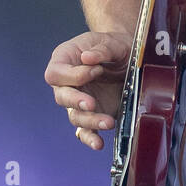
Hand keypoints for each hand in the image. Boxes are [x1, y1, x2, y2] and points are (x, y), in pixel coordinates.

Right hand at [44, 30, 131, 149]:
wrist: (129, 58)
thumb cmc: (116, 46)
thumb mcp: (113, 41)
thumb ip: (102, 49)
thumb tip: (87, 58)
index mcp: (65, 60)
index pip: (56, 73)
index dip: (74, 76)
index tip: (97, 70)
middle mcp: (68, 83)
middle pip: (61, 97)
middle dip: (75, 101)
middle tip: (91, 103)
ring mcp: (78, 101)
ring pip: (75, 116)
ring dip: (90, 120)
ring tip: (109, 122)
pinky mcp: (92, 115)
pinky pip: (85, 130)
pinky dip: (90, 138)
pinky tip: (98, 144)